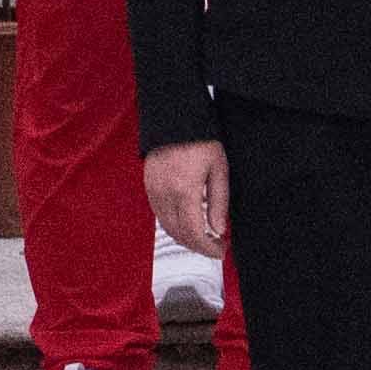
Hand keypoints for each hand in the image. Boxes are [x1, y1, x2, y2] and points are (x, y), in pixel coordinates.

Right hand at [142, 139, 231, 257]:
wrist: (174, 119)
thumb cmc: (200, 139)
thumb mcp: (219, 169)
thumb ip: (218, 202)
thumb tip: (219, 230)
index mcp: (185, 191)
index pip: (195, 234)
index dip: (208, 248)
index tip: (221, 250)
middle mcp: (165, 195)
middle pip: (180, 235)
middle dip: (198, 246)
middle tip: (215, 246)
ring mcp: (154, 191)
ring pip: (168, 228)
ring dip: (185, 238)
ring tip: (204, 237)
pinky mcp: (149, 187)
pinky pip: (160, 216)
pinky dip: (174, 225)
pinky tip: (187, 223)